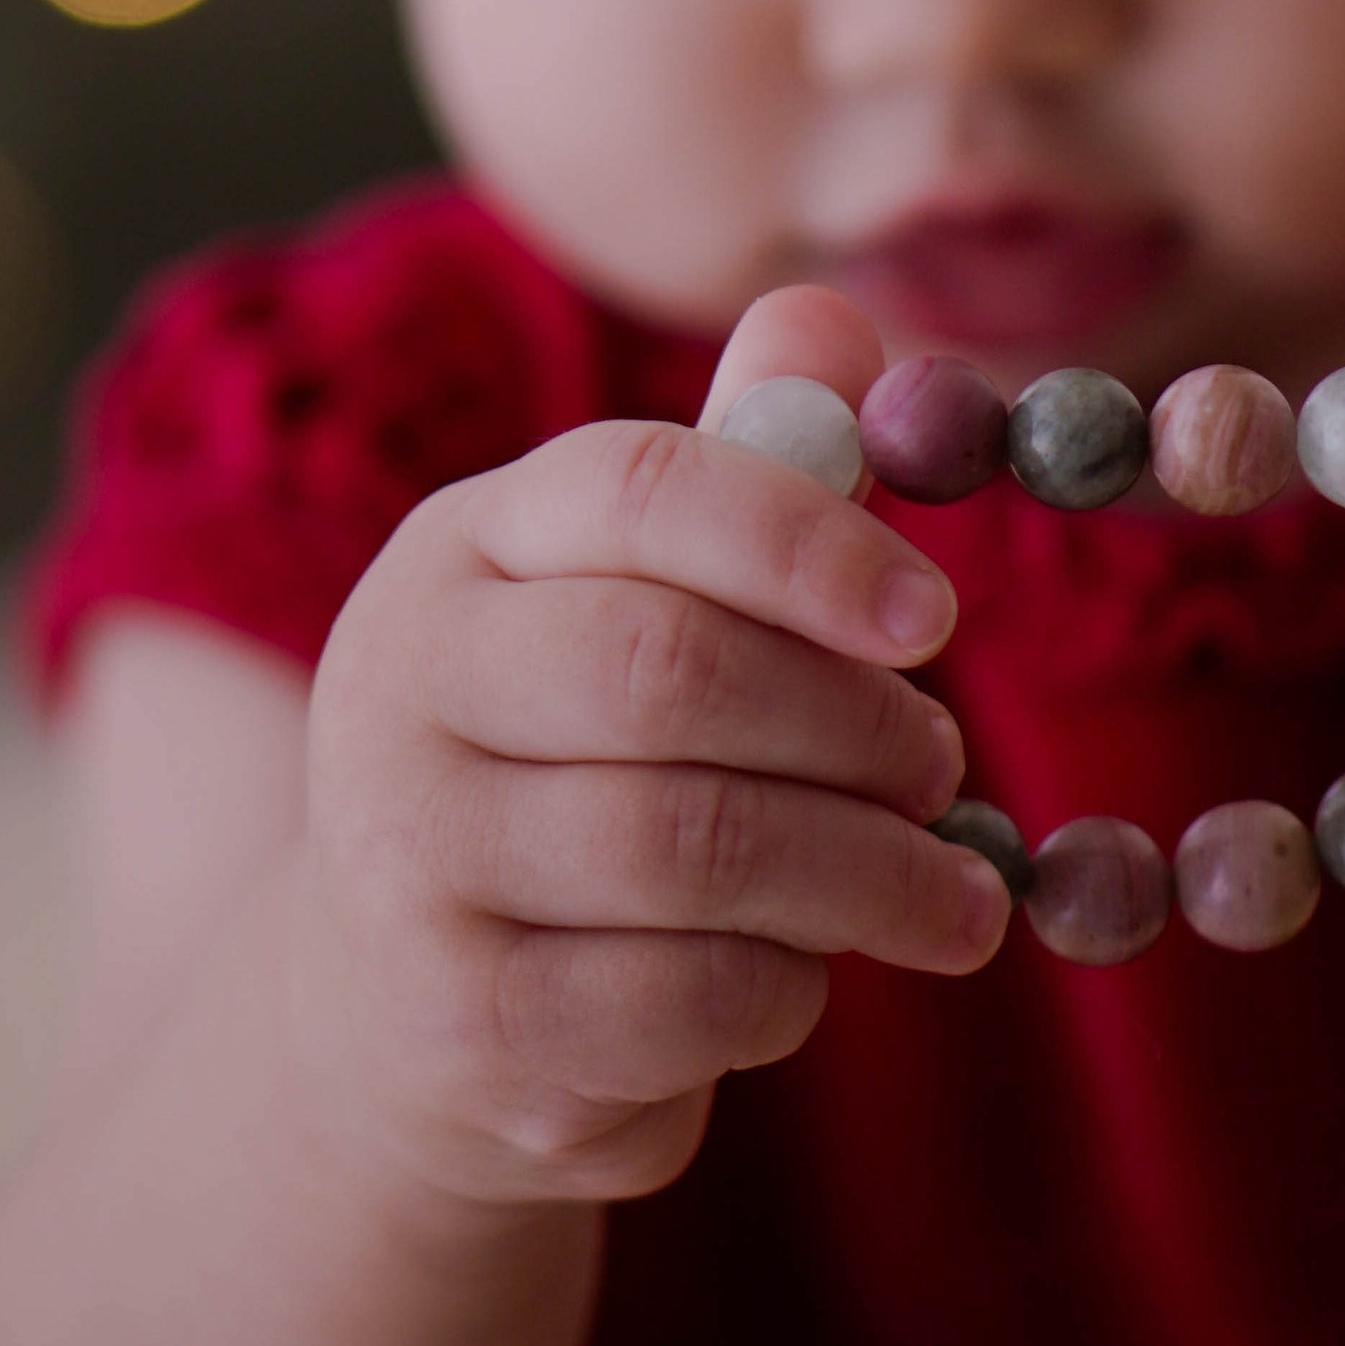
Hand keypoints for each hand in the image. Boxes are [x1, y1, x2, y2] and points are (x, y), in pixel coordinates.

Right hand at [291, 285, 1005, 1209]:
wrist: (398, 1013)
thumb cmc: (571, 760)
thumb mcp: (634, 601)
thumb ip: (744, 469)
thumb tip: (834, 319)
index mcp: (461, 548)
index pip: (643, 489)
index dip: (811, 542)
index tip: (940, 616)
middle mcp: (405, 687)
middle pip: (671, 671)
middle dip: (852, 724)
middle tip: (945, 764)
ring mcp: (412, 862)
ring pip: (691, 847)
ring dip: (862, 872)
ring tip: (946, 889)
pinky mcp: (461, 1026)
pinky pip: (683, 998)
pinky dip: (786, 990)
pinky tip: (807, 974)